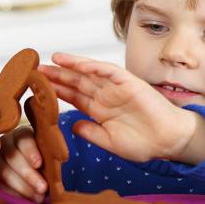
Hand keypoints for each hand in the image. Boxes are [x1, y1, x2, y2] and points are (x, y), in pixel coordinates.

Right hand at [0, 126, 47, 202]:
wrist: (22, 168)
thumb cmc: (39, 161)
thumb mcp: (45, 156)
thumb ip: (49, 160)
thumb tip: (55, 172)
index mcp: (21, 134)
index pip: (24, 139)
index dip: (31, 152)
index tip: (39, 164)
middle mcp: (4, 142)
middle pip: (12, 156)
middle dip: (28, 174)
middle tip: (43, 188)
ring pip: (2, 170)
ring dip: (20, 186)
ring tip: (36, 198)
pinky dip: (9, 192)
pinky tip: (22, 200)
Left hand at [38, 52, 204, 163]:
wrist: (169, 142)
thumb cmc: (143, 144)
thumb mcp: (109, 142)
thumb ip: (90, 133)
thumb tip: (70, 126)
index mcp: (100, 109)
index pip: (73, 97)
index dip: (55, 91)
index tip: (36, 88)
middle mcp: (106, 95)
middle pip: (76, 82)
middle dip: (57, 76)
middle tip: (36, 70)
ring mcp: (117, 87)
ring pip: (89, 73)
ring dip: (71, 66)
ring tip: (53, 59)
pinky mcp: (130, 82)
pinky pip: (109, 71)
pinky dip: (93, 66)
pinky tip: (77, 64)